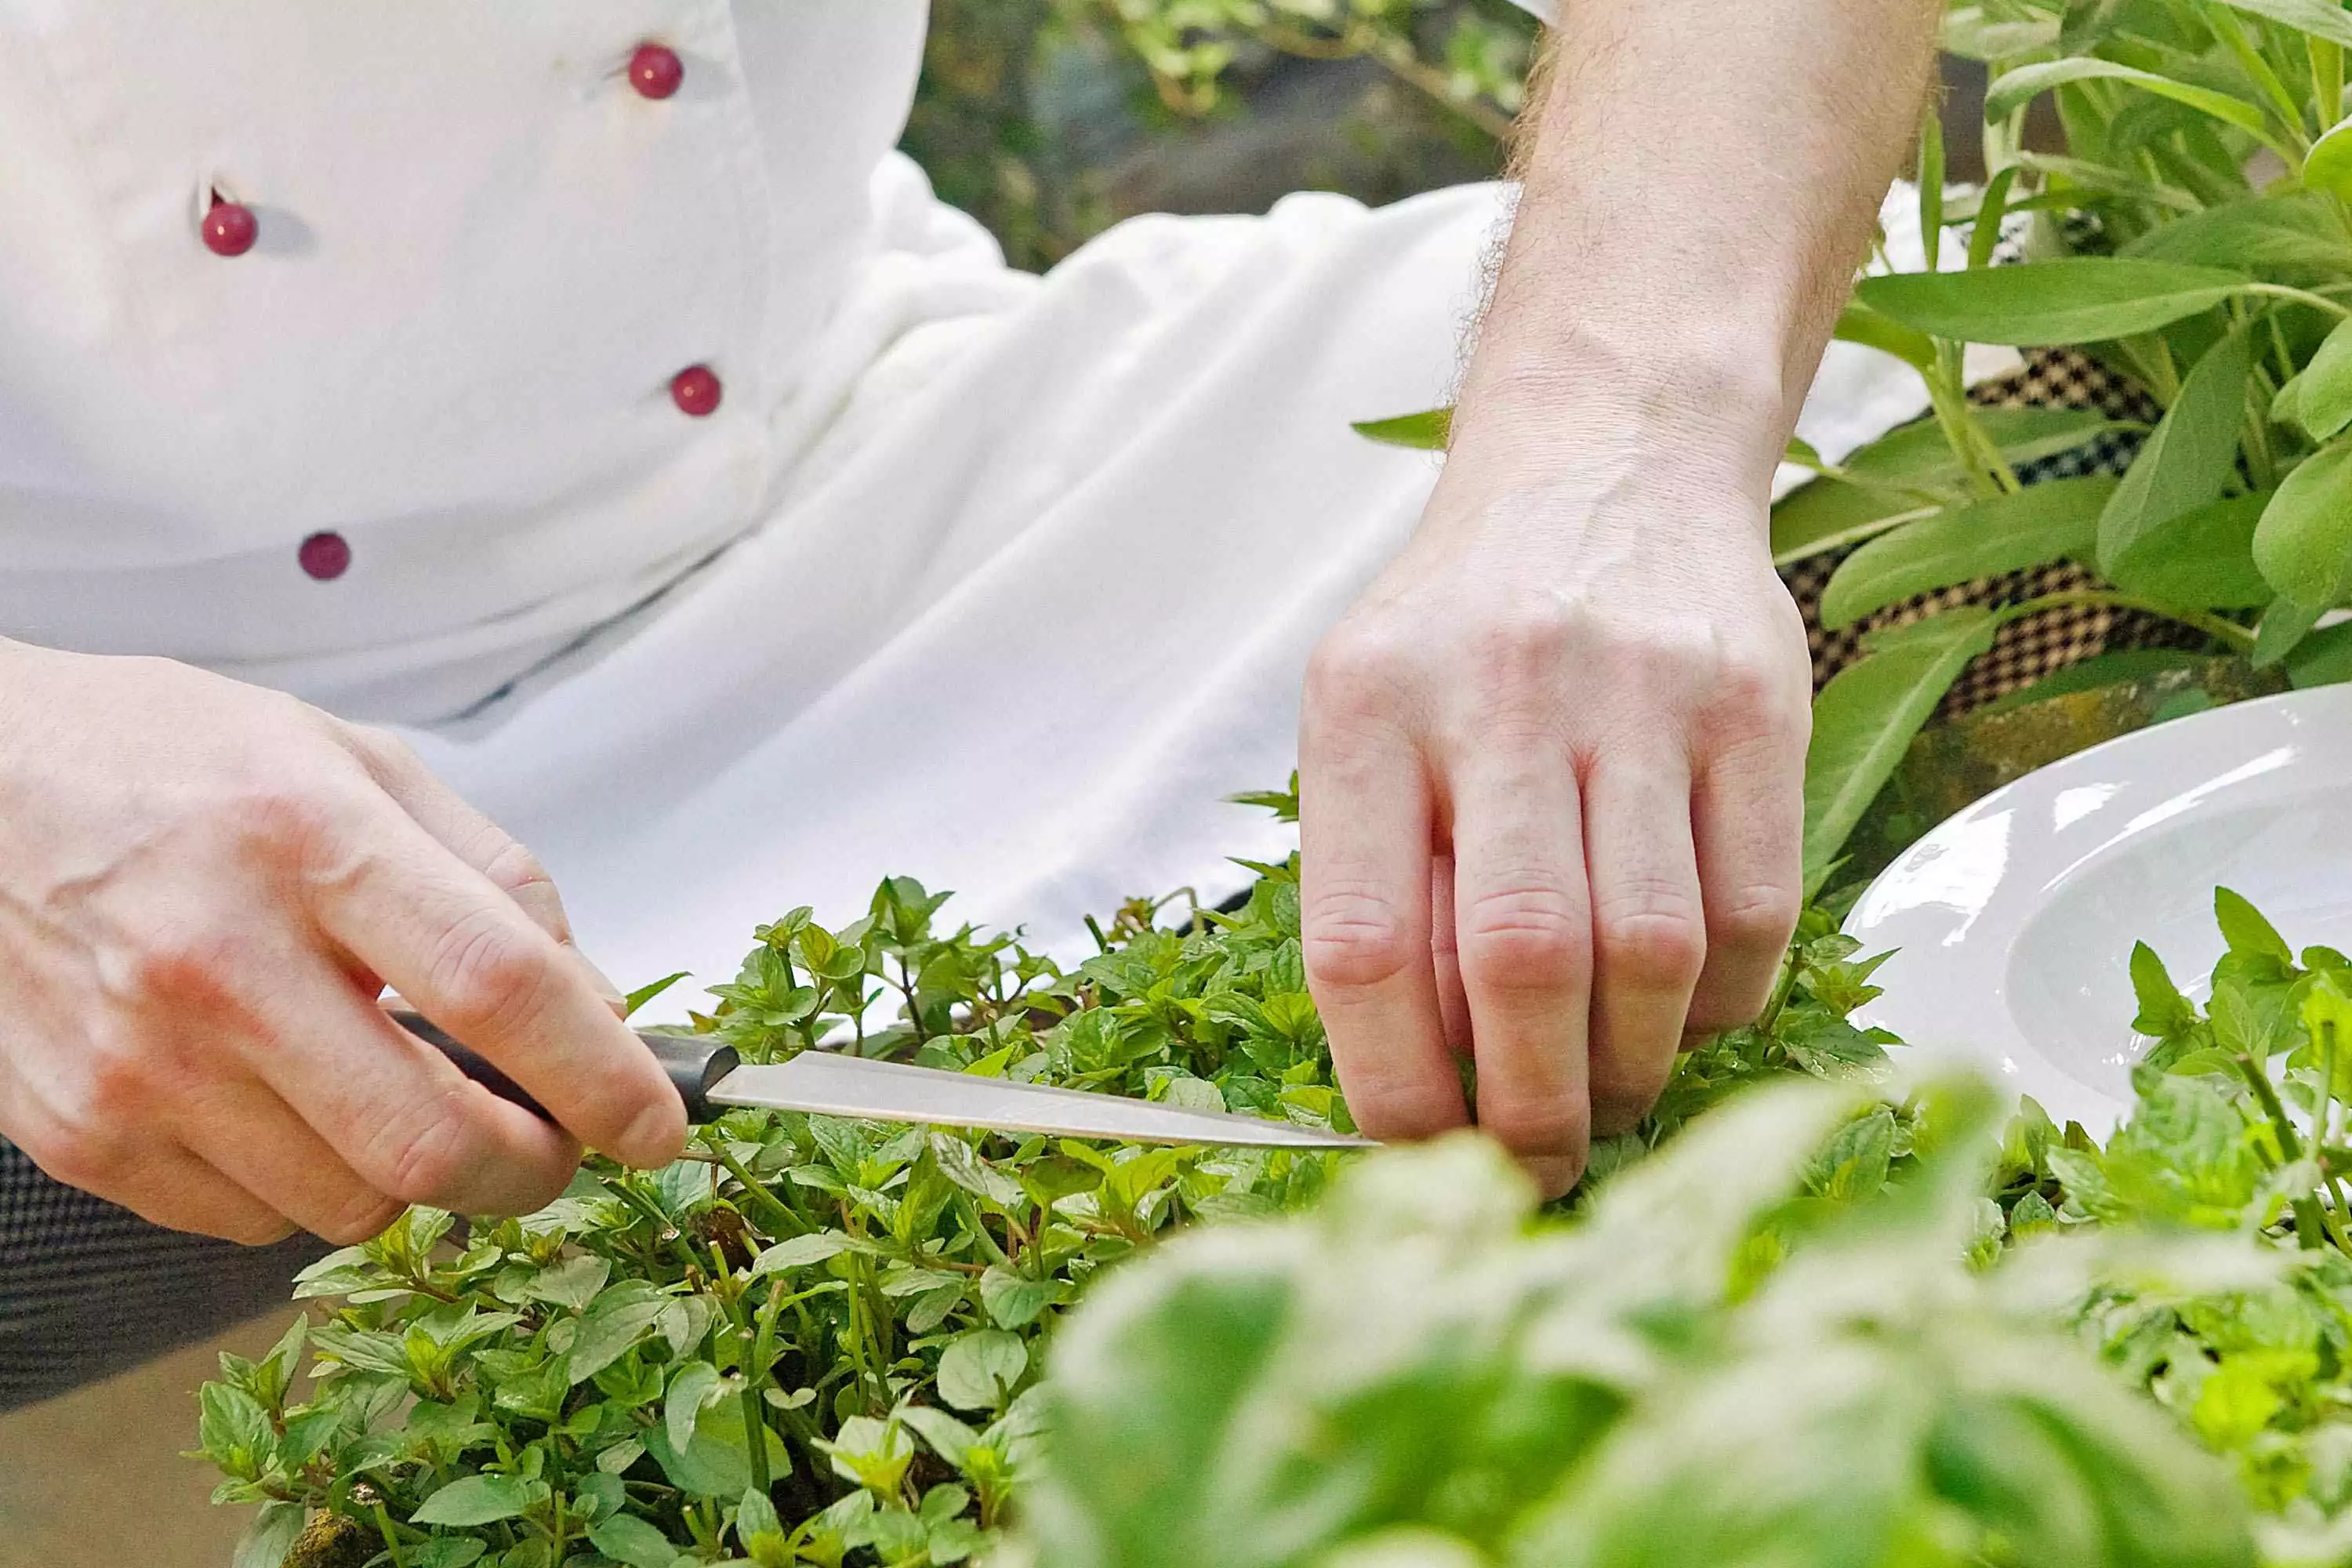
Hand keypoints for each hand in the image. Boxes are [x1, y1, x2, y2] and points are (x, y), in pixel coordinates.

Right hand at [0, 642, 687, 1243]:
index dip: (604, 1077)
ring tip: (394, 1087)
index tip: (659, 1124)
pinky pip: (253, 1221)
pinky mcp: (82, 1131)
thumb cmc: (177, 764)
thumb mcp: (361, 763)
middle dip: (531, 1169)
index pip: (501, 987)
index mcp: (310, 841)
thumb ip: (495, 880)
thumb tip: (595, 1005)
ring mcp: (139, 1061)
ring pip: (350, 1203)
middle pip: (431, 1139)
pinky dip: (309, 1183)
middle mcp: (217, 959)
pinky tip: (290, 1098)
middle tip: (552, 1144)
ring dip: (416, 1175)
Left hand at [1300, 427, 1810, 1195]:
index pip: (1363, 947)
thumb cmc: (1466, 634)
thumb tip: (1433, 1084)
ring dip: (1633, 1068)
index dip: (1393, 1088)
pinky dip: (1719, 1003)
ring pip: (1652, 953)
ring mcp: (1643, 695)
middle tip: (1539, 1164)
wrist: (1607, 464)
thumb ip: (1384, 884)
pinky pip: (1755, 915)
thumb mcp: (1369, 722)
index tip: (1419, 1153)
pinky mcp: (1761, 708)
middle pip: (1524, 962)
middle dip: (1533, 1109)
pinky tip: (1682, 1002)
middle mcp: (1502, 692)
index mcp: (1368, 707)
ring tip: (1611, 1093)